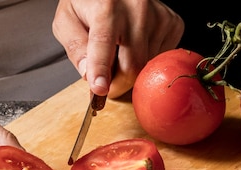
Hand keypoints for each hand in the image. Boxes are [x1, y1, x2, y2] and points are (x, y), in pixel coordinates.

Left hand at [52, 0, 183, 97]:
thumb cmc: (90, 4)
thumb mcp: (68, 20)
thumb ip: (75, 47)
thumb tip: (89, 74)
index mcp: (107, 6)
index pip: (104, 44)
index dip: (101, 71)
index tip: (100, 89)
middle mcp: (137, 8)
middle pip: (132, 66)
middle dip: (118, 83)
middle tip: (106, 81)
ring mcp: (159, 16)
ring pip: (147, 68)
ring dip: (132, 71)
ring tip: (121, 52)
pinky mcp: (173, 24)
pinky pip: (160, 60)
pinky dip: (147, 61)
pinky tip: (137, 46)